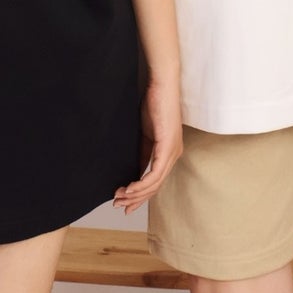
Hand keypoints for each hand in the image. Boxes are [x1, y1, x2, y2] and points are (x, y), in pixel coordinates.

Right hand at [113, 75, 182, 212]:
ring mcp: (172, 152)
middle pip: (155, 187)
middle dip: (135, 199)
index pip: (155, 181)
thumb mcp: (144, 135)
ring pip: (154, 184)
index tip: (124, 203)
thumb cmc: (153, 104)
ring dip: (135, 194)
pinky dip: (140, 184)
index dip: (140, 195)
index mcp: (169, 152)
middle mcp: (173, 155)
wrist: (160, 86)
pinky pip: (154, 174)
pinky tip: (129, 188)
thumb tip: (131, 170)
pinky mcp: (167, 147)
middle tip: (118, 205)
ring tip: (119, 198)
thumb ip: (141, 152)